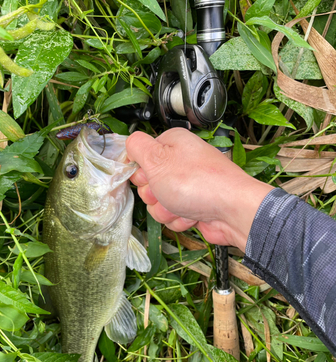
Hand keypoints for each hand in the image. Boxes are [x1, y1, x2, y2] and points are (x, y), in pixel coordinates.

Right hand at [126, 128, 272, 250]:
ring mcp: (188, 185)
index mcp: (172, 144)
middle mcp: (181, 162)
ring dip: (166, 209)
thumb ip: (137, 146)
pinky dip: (179, 219)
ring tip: (182, 205)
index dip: (140, 171)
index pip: (140, 156)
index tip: (148, 176)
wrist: (233, 212)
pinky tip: (192, 215)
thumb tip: (130, 142)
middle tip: (166, 191)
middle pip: (147, 183)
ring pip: (158, 203)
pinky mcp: (193, 206)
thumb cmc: (198, 183)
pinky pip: (172, 216)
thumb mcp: (157, 159)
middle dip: (153, 194)